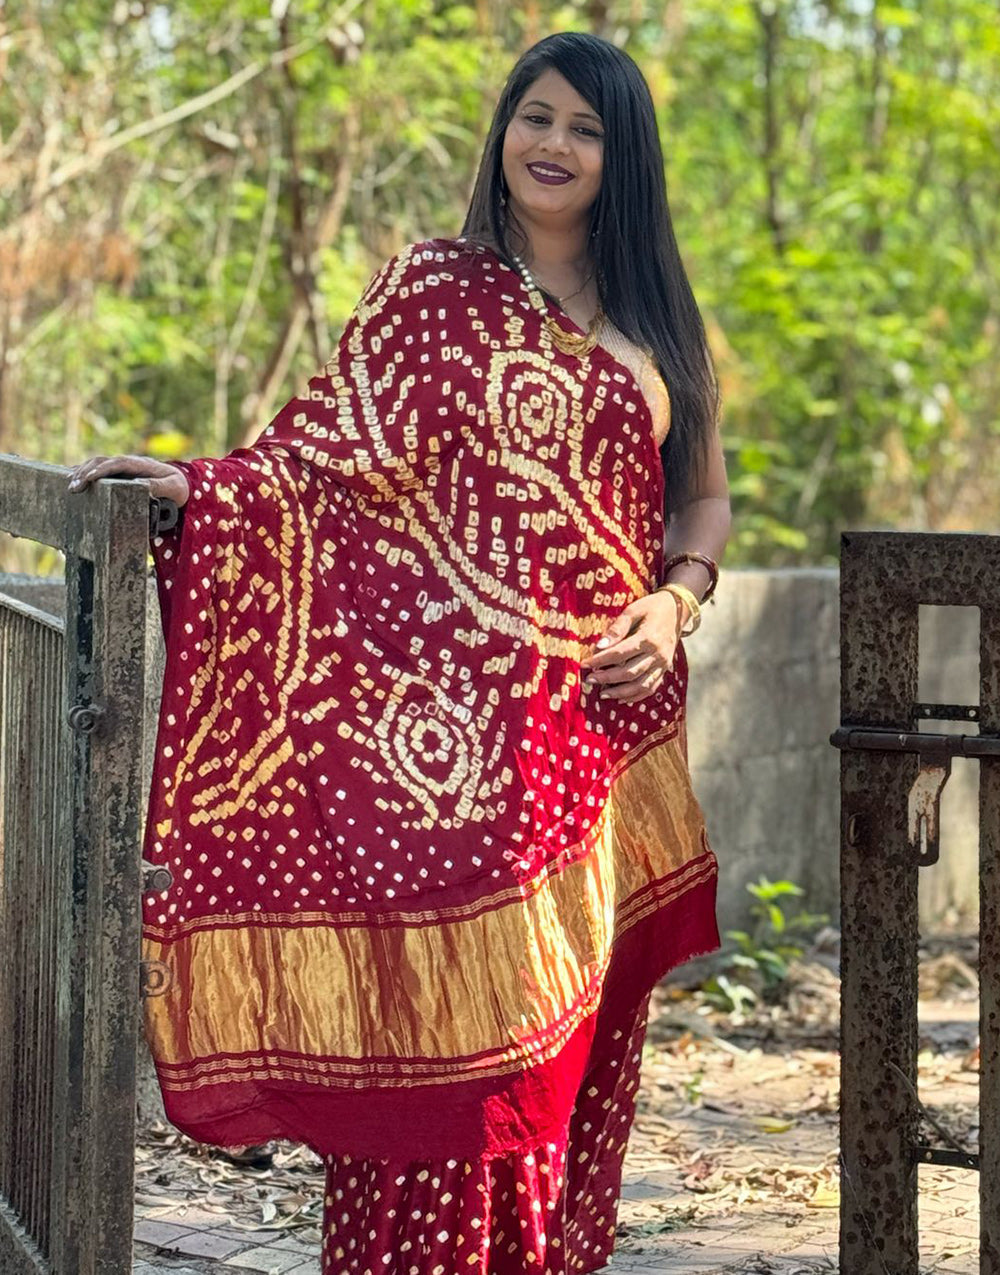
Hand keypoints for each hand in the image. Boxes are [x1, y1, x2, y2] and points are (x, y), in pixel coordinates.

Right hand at [67, 455, 189, 506]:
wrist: (182, 485)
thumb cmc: (179, 487)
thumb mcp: (174, 488)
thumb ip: (159, 486)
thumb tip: (140, 486)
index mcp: (141, 464)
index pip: (117, 463)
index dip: (102, 469)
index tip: (88, 478)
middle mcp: (129, 463)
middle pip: (103, 462)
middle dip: (86, 471)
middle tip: (73, 486)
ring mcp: (123, 468)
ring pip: (98, 465)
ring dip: (82, 471)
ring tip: (69, 484)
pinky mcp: (120, 475)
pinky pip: (100, 472)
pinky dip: (86, 474)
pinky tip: (73, 480)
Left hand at [579, 591, 681, 702]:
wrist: (677, 610)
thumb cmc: (652, 607)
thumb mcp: (633, 610)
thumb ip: (617, 628)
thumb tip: (600, 645)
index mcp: (648, 638)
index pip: (619, 653)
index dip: (600, 660)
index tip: (584, 664)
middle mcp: (657, 654)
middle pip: (629, 672)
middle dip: (607, 678)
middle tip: (590, 680)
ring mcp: (662, 664)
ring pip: (640, 685)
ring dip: (620, 692)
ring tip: (603, 694)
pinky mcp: (664, 669)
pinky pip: (651, 687)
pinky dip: (636, 696)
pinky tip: (622, 698)